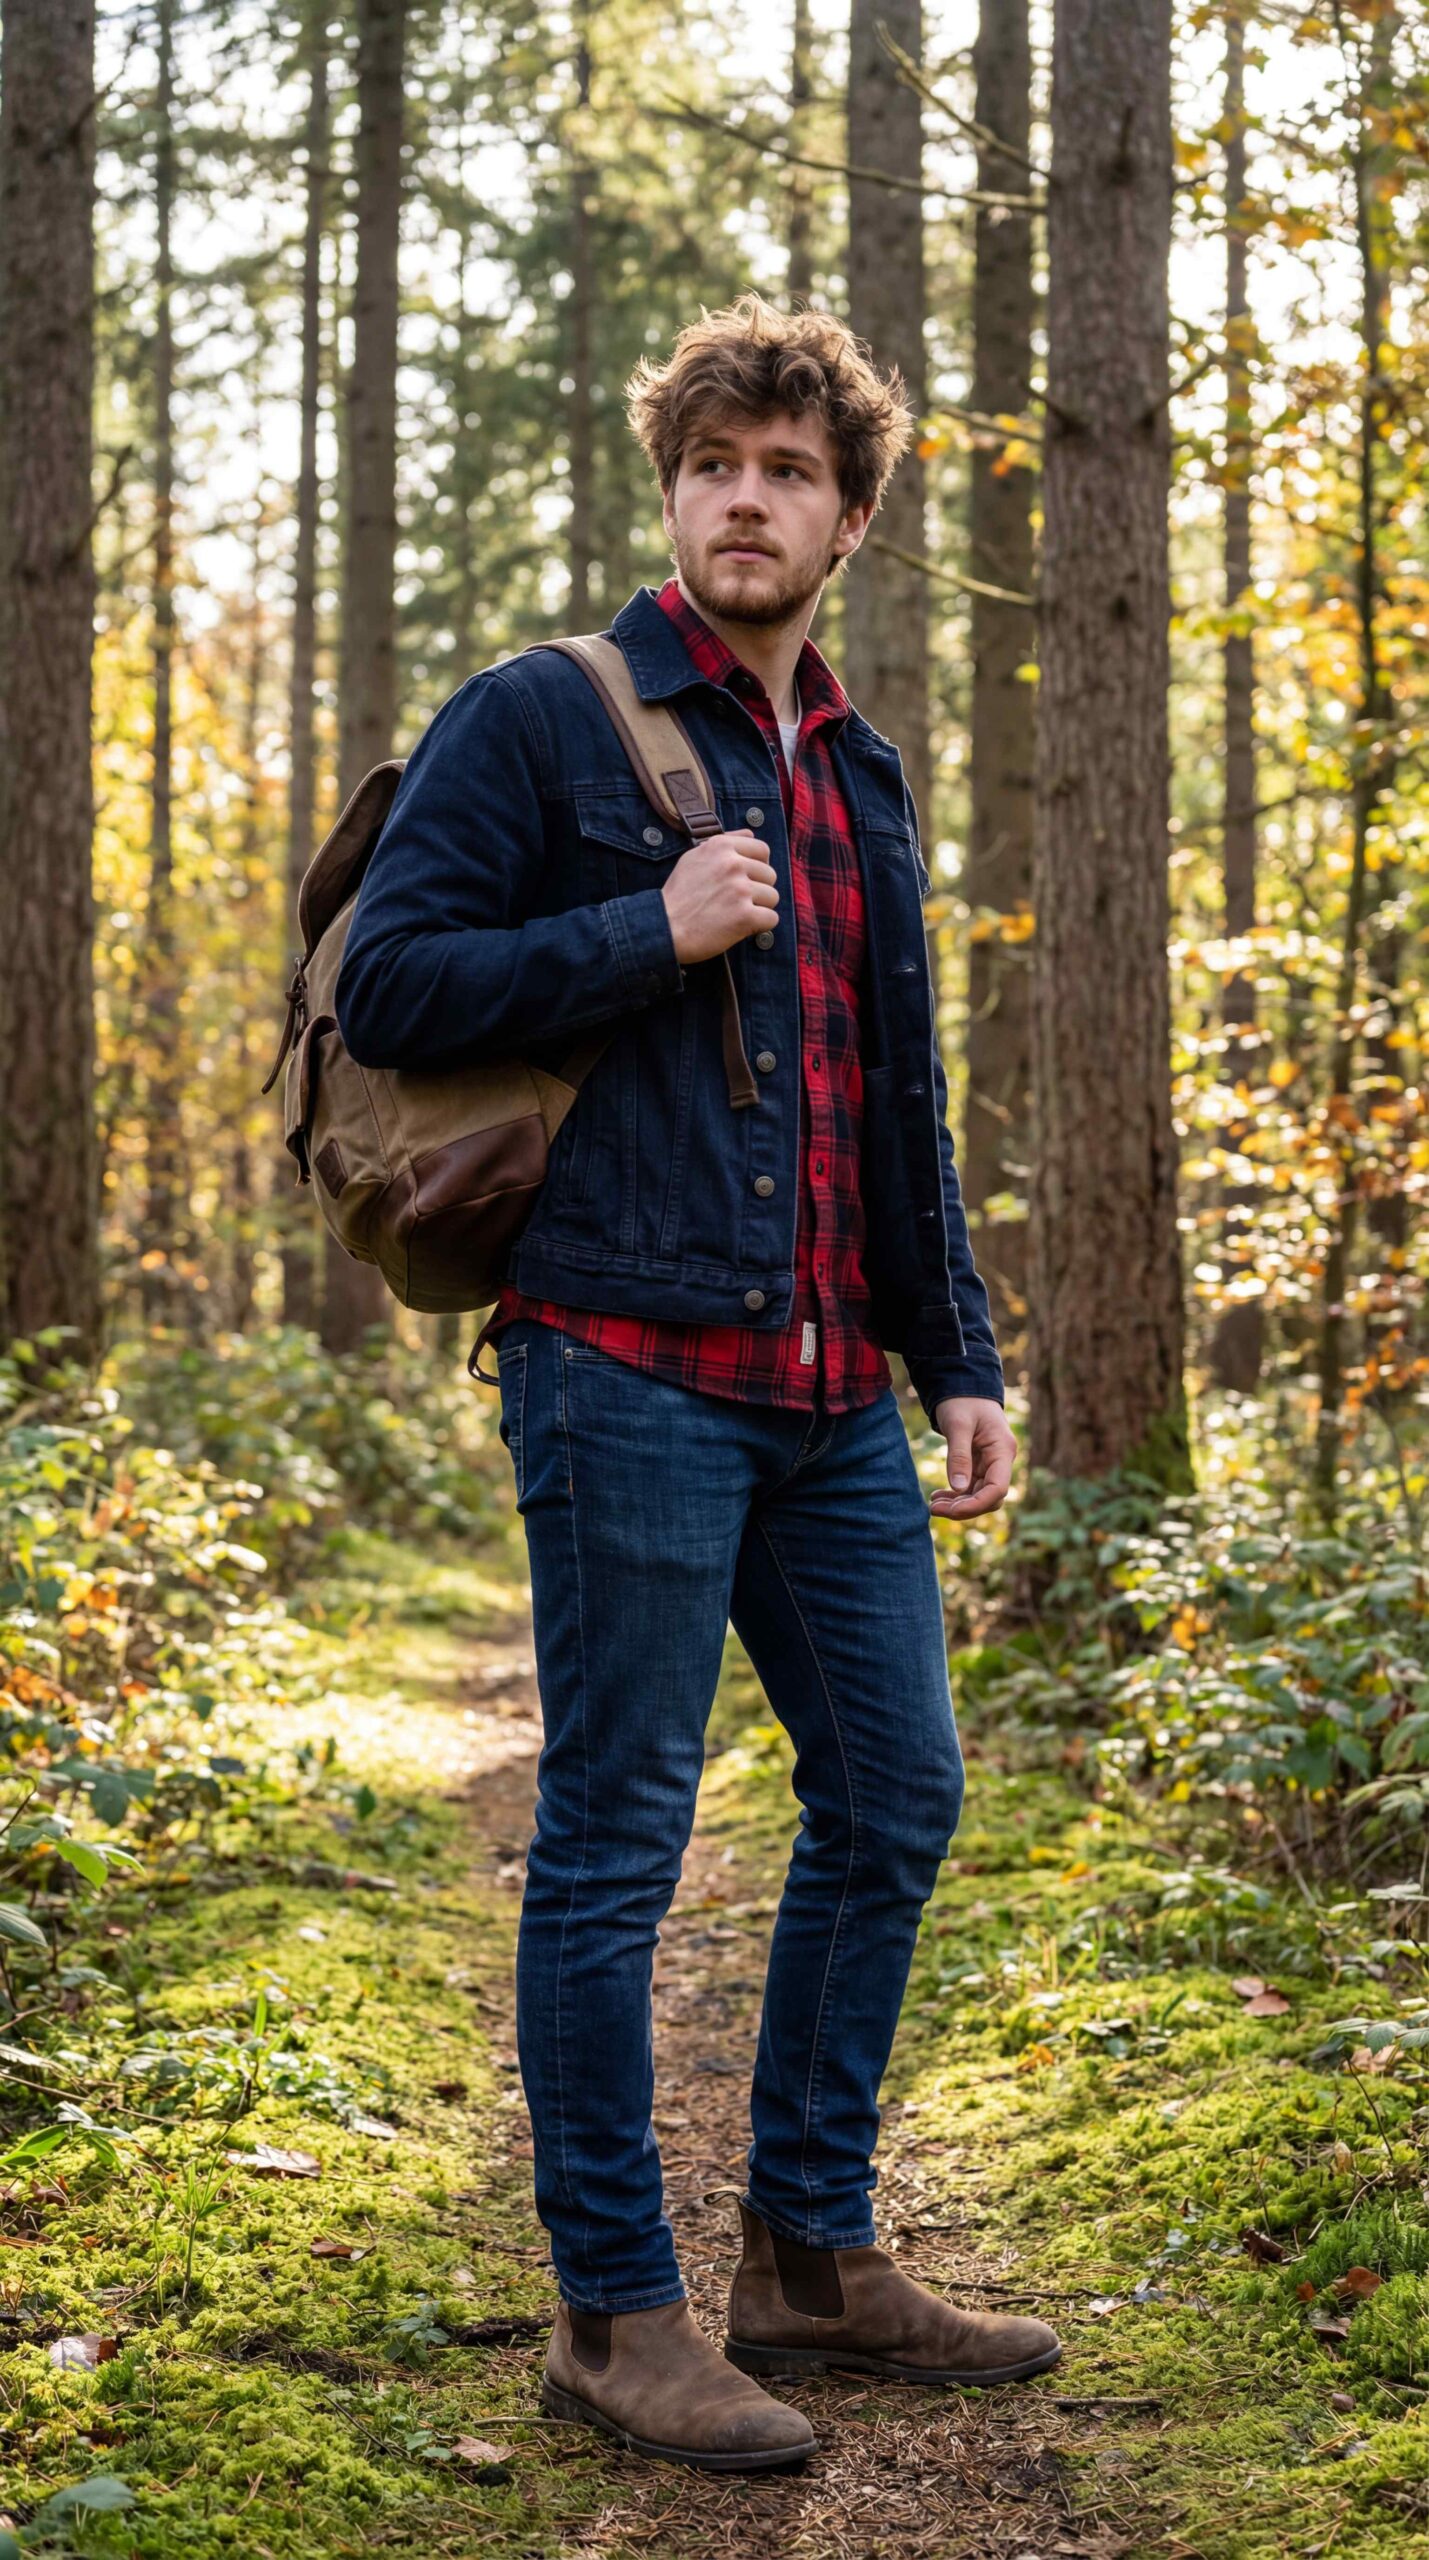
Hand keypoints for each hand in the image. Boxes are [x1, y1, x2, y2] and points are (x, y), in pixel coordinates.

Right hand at [660, 829, 778, 963]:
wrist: (664, 927)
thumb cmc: (678, 896)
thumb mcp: (694, 857)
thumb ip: (723, 844)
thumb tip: (750, 834)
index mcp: (721, 846)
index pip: (762, 850)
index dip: (758, 867)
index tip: (746, 879)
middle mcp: (732, 864)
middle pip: (770, 875)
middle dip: (758, 889)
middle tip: (736, 901)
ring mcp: (740, 890)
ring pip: (773, 897)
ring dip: (759, 908)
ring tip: (736, 914)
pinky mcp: (745, 916)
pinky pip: (771, 918)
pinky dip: (760, 926)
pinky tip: (742, 927)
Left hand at [929, 1397, 1015, 1521]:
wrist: (963, 1387)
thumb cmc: (962, 1401)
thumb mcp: (958, 1425)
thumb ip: (959, 1455)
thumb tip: (959, 1488)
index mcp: (1002, 1450)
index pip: (998, 1488)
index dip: (977, 1504)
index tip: (952, 1510)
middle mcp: (1001, 1460)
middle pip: (989, 1497)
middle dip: (964, 1508)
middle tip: (934, 1509)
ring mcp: (991, 1464)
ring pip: (979, 1495)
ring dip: (958, 1504)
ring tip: (933, 1505)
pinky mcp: (979, 1465)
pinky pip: (971, 1488)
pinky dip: (956, 1495)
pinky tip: (938, 1497)